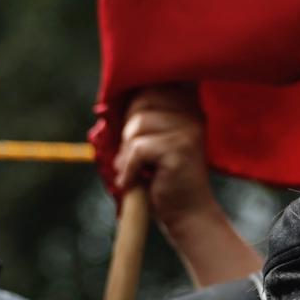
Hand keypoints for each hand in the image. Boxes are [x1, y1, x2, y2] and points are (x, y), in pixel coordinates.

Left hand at [116, 85, 216, 222]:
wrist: (187, 214)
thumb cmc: (163, 179)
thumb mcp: (151, 141)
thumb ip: (139, 117)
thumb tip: (107, 102)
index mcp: (187, 105)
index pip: (151, 84)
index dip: (133, 101)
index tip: (131, 131)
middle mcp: (192, 112)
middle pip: (141, 100)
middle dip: (128, 129)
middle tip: (132, 157)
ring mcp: (188, 129)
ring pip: (137, 124)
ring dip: (126, 152)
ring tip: (133, 171)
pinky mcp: (180, 148)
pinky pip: (138, 148)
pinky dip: (129, 168)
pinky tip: (135, 181)